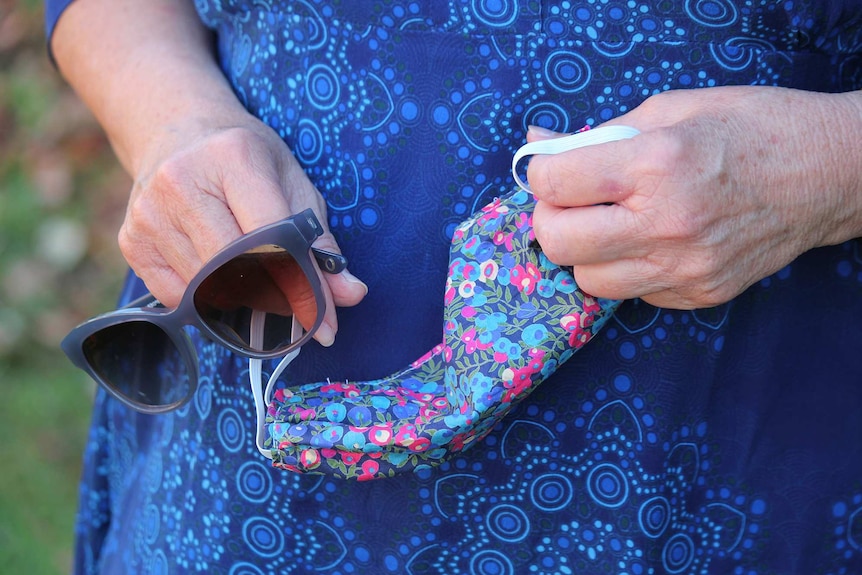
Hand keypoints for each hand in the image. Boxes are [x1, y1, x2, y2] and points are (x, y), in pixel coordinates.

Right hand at [51, 0, 366, 345]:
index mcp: (234, 158)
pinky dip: (206, 301)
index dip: (302, 287)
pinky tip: (218, 277)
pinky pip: (177, 298)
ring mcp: (149, 213)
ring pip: (206, 289)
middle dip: (274, 301)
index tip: (326, 322)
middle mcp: (182, 182)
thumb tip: (352, 294)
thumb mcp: (293, 184)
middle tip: (297, 315)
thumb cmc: (246, 159)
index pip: (274, 241)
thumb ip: (322, 242)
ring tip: (258, 286)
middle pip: (236, 270)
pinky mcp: (131, 240)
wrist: (179, 131)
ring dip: (241, 302)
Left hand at [526, 86, 861, 308]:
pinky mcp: (699, 295)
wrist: (828, 175)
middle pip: (559, 242)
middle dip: (551, 218)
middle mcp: (667, 225)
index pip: (555, 184)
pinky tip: (650, 241)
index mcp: (657, 165)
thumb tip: (536, 143)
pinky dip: (626, 269)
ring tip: (612, 223)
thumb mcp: (671, 111)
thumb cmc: (751, 128)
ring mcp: (685, 269)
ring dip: (586, 252)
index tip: (551, 169)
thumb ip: (596, 134)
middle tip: (570, 202)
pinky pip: (632, 293)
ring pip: (588, 280)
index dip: (540, 173)